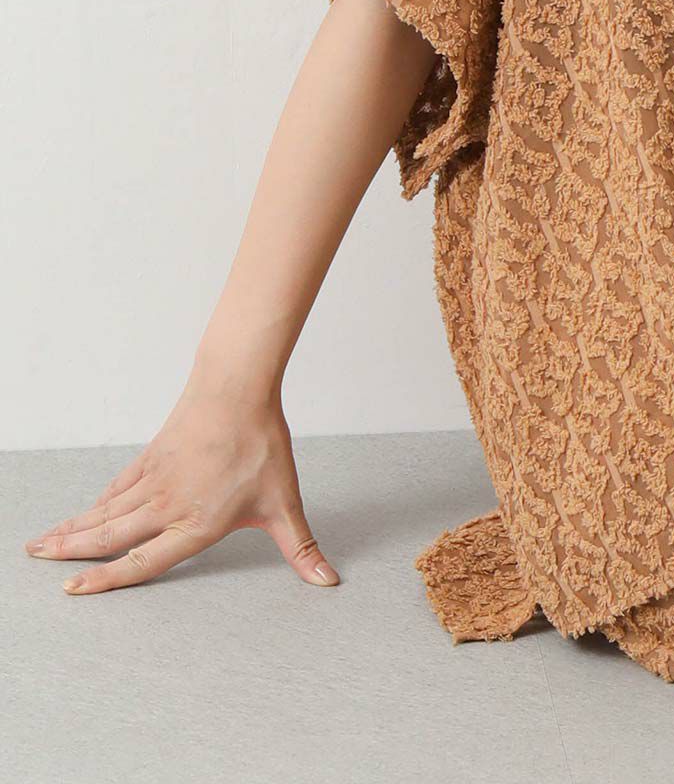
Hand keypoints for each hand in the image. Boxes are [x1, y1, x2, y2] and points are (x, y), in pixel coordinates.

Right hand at [23, 380, 339, 595]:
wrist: (237, 388)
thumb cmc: (262, 445)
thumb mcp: (285, 503)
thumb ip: (301, 547)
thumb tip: (327, 581)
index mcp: (195, 525)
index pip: (144, 562)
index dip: (108, 580)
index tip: (73, 590)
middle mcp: (166, 506)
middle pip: (110, 538)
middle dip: (72, 554)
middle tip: (39, 563)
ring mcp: (155, 480)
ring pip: (106, 512)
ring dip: (73, 528)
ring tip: (42, 543)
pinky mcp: (152, 456)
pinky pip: (118, 487)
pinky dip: (99, 502)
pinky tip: (87, 510)